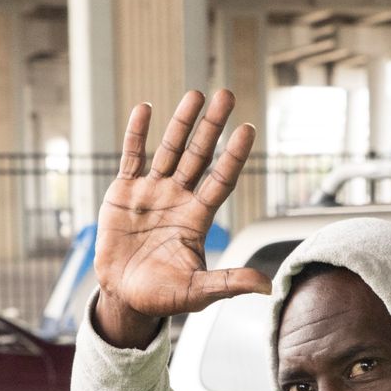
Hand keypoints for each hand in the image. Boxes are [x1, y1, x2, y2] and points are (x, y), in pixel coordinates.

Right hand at [92, 89, 270, 346]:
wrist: (124, 296)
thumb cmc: (163, 296)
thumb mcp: (198, 292)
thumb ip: (229, 283)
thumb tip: (267, 287)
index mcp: (198, 218)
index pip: (221, 180)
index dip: (234, 156)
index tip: (248, 129)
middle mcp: (179, 198)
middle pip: (199, 155)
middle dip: (212, 126)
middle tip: (226, 94)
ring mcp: (152, 191)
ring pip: (169, 150)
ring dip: (181, 122)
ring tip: (195, 94)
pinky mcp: (124, 192)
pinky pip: (132, 157)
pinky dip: (137, 134)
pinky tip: (145, 109)